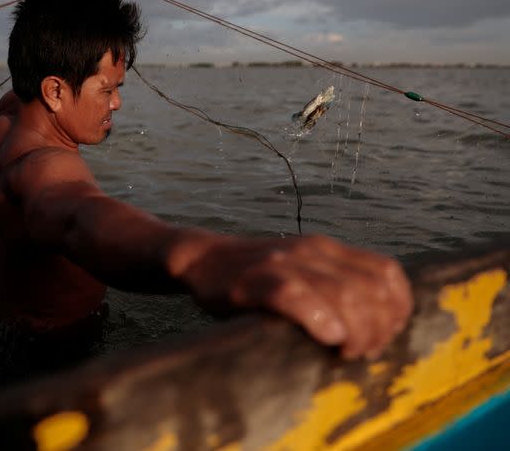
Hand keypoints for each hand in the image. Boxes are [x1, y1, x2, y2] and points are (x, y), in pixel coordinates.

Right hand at [180, 234, 412, 359]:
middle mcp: (312, 251)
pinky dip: (319, 319)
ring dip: (355, 331)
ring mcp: (284, 263)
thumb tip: (377, 329)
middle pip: (370, 289)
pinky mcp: (256, 280)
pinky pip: (297, 296)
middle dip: (378, 329)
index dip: (397, 309)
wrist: (203, 260)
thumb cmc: (256, 279)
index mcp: (327, 249)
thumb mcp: (302, 272)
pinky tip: (326, 337)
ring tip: (344, 350)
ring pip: (343, 293)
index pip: (387, 272)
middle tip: (361, 352)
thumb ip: (335, 287)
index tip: (384, 336)